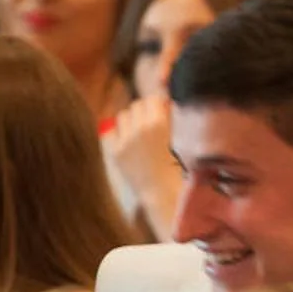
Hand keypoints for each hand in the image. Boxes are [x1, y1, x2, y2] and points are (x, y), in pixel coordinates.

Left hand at [103, 95, 180, 237]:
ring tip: (141, 135)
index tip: (162, 112)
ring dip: (132, 121)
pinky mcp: (114, 152)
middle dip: (145, 112)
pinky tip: (129, 144)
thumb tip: (164, 97)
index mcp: (160, 123)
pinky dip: (119, 134)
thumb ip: (172, 116)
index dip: (158, 105)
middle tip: (152, 125)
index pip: (152, 99)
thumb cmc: (180, 167)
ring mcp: (125, 140)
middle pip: (137, 105)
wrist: (165, 194)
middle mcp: (140, 129)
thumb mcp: (181, 138)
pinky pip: (111, 131)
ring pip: (124, 116)